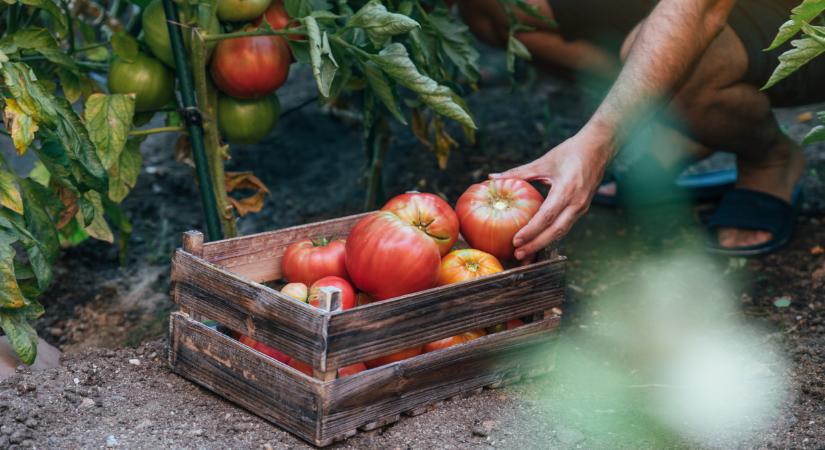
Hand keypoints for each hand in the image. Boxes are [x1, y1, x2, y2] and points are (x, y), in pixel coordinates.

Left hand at [490, 130, 612, 260]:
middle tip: (518, 255)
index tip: (515, 241)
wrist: (599, 147)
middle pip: (556, 231)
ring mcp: (582, 207)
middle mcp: (576, 202)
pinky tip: (538, 241)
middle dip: (536, 245)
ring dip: (544, 243)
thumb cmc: (570, 152)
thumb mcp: (543, 162)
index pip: (546, 217)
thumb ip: (518, 172)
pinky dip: (552, 235)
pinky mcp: (582, 208)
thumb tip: (492, 177)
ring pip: (562, 231)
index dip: (531, 231)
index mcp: (567, 190)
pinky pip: (566, 225)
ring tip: (526, 253)